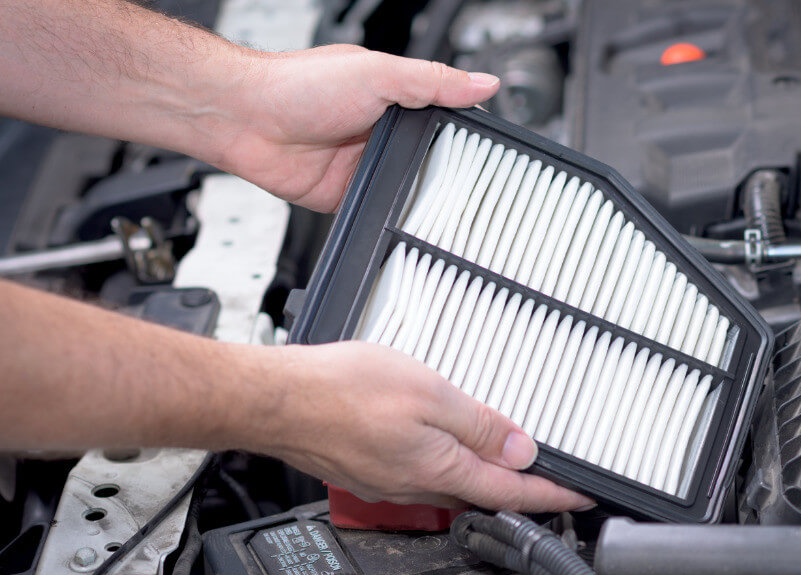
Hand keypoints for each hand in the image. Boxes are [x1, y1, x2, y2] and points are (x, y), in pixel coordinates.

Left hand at [212, 45, 499, 211]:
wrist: (245, 119)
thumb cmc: (297, 84)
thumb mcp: (378, 73)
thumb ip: (433, 81)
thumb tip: (483, 84)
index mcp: (395, 95)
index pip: (445, 114)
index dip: (467, 130)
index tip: (492, 146)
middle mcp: (381, 129)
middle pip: (430, 156)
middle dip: (443, 167)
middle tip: (463, 179)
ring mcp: (364, 163)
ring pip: (406, 186)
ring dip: (413, 190)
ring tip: (428, 193)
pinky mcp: (347, 194)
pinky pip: (377, 210)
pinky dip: (386, 212)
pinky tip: (394, 207)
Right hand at [262, 341, 593, 511]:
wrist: (275, 400)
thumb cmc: (341, 391)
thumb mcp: (430, 393)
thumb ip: (479, 423)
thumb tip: (521, 449)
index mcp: (440, 469)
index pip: (512, 494)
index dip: (552, 496)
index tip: (581, 498)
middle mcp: (417, 485)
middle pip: (484, 493)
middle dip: (520, 486)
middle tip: (552, 476)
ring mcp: (391, 481)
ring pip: (453, 482)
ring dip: (483, 472)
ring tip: (506, 455)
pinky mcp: (370, 469)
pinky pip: (424, 471)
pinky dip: (448, 460)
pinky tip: (445, 440)